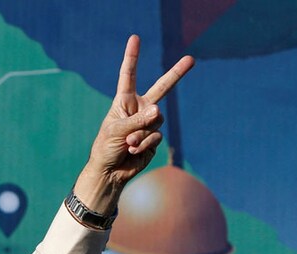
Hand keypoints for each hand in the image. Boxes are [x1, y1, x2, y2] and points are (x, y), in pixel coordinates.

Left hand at [75, 35, 193, 212]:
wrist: (110, 171)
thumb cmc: (106, 148)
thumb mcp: (117, 131)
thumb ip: (137, 120)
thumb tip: (158, 110)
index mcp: (124, 101)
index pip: (129, 75)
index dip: (132, 57)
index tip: (135, 38)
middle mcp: (139, 108)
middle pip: (162, 88)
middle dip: (177, 74)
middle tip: (191, 59)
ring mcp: (148, 123)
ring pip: (157, 121)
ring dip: (141, 134)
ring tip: (128, 143)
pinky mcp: (154, 138)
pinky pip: (156, 136)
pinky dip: (144, 144)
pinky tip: (132, 151)